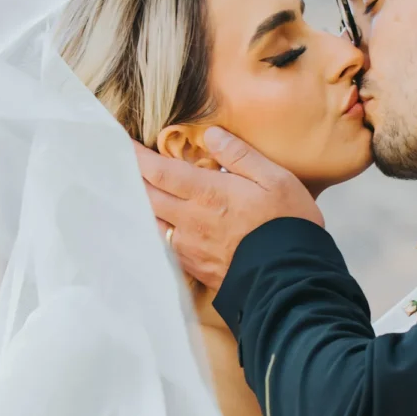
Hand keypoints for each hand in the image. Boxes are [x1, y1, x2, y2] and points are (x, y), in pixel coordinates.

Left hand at [138, 126, 323, 289]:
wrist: (291, 280)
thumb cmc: (288, 226)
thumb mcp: (275, 179)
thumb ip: (240, 155)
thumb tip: (211, 135)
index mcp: (207, 193)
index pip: (158, 170)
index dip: (137, 155)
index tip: (124, 142)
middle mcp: (190, 220)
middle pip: (147, 195)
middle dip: (134, 177)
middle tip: (127, 163)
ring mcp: (189, 247)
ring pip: (151, 221)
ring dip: (142, 204)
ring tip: (141, 191)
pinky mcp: (194, 267)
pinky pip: (164, 244)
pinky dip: (156, 229)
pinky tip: (161, 225)